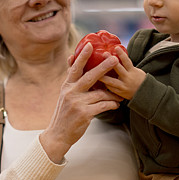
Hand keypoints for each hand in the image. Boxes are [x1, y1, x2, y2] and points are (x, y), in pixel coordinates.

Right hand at [39, 43, 120, 162]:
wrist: (58, 135)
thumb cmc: (64, 114)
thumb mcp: (64, 94)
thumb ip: (71, 78)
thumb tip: (71, 57)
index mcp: (67, 86)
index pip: (75, 68)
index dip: (83, 56)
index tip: (89, 45)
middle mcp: (71, 93)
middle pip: (90, 76)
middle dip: (103, 67)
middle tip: (114, 59)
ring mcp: (77, 103)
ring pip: (100, 93)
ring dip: (113, 93)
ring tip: (121, 94)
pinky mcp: (84, 114)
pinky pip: (103, 106)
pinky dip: (111, 104)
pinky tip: (116, 104)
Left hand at [98, 46, 145, 99]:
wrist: (144, 94)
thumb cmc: (139, 80)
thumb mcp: (136, 71)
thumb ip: (126, 66)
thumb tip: (115, 56)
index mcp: (133, 71)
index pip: (127, 61)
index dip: (121, 54)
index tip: (116, 47)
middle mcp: (128, 78)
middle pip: (118, 69)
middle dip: (110, 61)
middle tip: (104, 54)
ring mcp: (123, 86)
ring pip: (111, 81)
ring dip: (103, 76)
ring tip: (94, 72)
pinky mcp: (119, 93)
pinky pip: (110, 88)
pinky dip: (104, 84)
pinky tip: (97, 81)